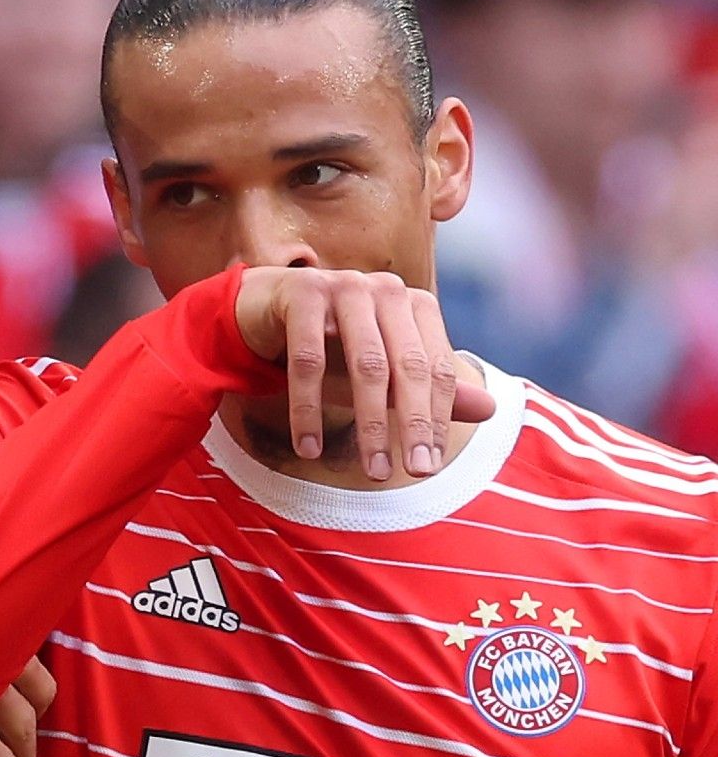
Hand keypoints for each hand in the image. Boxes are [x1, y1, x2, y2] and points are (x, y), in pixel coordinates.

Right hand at [235, 266, 495, 479]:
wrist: (264, 307)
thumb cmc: (331, 341)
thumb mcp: (381, 369)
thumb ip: (430, 388)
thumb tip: (492, 410)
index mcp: (415, 303)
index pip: (436, 368)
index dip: (436, 418)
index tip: (428, 465)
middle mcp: (386, 289)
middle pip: (407, 366)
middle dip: (412, 424)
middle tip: (414, 471)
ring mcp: (344, 286)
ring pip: (365, 365)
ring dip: (369, 423)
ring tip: (373, 468)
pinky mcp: (301, 292)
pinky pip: (308, 360)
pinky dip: (309, 409)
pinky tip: (309, 448)